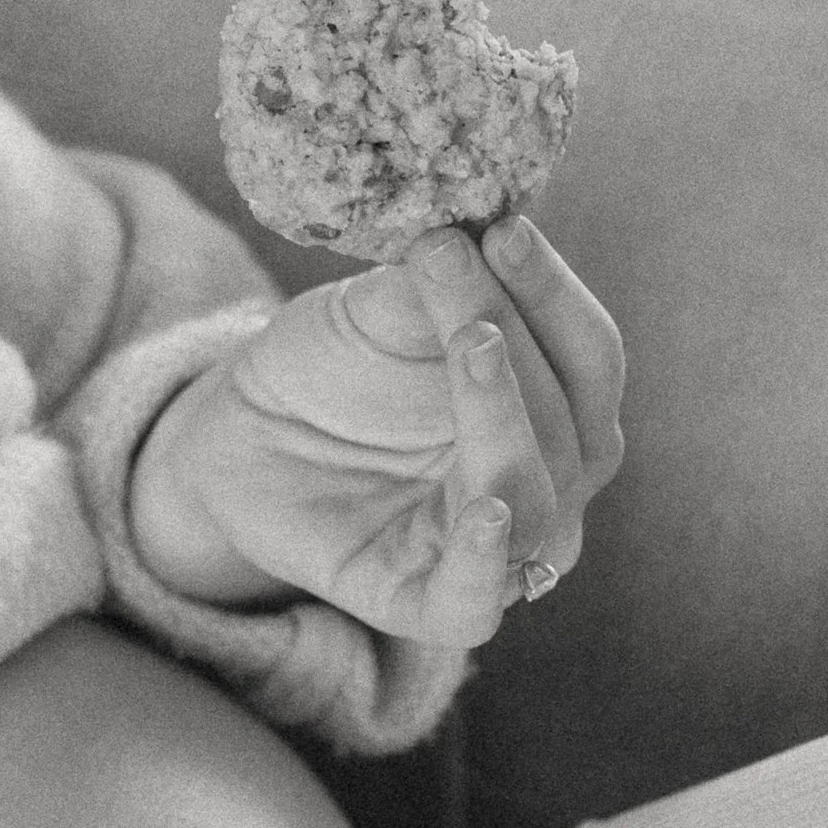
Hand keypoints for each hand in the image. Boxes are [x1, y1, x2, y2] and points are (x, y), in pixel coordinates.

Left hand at [131, 213, 625, 645]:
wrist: (237, 433)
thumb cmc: (329, 368)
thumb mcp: (380, 313)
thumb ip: (437, 285)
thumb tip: (475, 224)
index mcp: (554, 413)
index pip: (590, 360)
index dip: (556, 296)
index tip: (505, 228)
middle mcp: (542, 487)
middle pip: (573, 425)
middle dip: (521, 333)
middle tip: (466, 261)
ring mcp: (489, 552)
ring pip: (536, 503)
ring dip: (506, 417)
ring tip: (471, 342)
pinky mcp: (421, 603)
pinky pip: (474, 603)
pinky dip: (485, 561)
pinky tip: (483, 510)